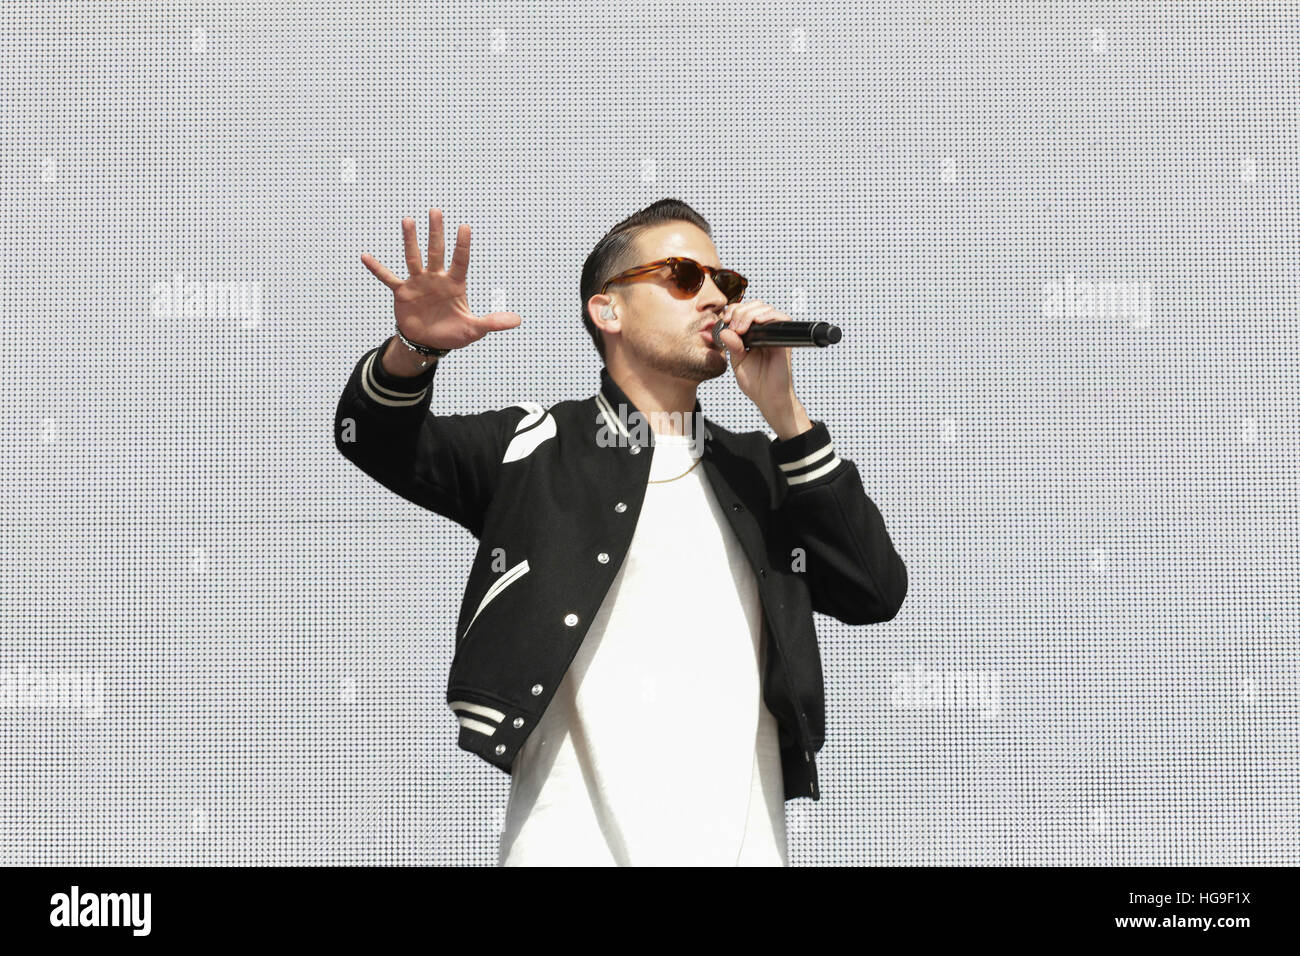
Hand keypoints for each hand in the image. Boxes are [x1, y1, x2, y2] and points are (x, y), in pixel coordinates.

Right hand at [361, 208, 521, 350]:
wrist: (428, 342)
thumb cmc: (452, 333)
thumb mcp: (474, 329)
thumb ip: (493, 322)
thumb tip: (517, 320)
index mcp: (455, 284)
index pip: (460, 261)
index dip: (462, 245)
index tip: (465, 227)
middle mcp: (436, 278)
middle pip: (436, 251)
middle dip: (436, 232)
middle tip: (436, 210)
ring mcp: (418, 283)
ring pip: (414, 257)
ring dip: (410, 240)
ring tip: (408, 220)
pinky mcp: (402, 292)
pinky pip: (388, 278)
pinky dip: (377, 268)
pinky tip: (365, 256)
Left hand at [716, 299, 796, 411]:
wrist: (768, 397)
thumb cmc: (755, 382)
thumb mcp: (737, 361)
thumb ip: (732, 345)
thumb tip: (724, 330)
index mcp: (751, 336)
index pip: (743, 312)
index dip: (733, 311)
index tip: (724, 320)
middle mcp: (763, 332)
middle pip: (754, 306)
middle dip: (740, 311)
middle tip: (732, 325)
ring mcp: (774, 335)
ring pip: (765, 309)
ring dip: (750, 314)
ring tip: (741, 329)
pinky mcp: (783, 339)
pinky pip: (780, 318)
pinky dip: (768, 316)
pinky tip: (756, 324)